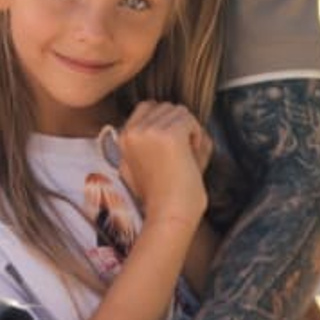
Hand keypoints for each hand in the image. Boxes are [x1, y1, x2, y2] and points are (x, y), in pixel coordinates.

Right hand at [116, 102, 208, 227]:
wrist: (168, 213)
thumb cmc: (161, 194)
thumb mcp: (140, 163)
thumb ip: (147, 138)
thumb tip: (172, 117)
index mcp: (122, 138)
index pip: (147, 107)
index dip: (165, 122)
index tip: (170, 146)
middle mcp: (131, 131)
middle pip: (165, 106)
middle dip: (178, 125)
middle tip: (180, 153)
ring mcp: (148, 131)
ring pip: (179, 111)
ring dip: (189, 130)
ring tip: (185, 156)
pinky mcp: (168, 135)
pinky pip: (190, 120)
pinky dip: (197, 135)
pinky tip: (191, 156)